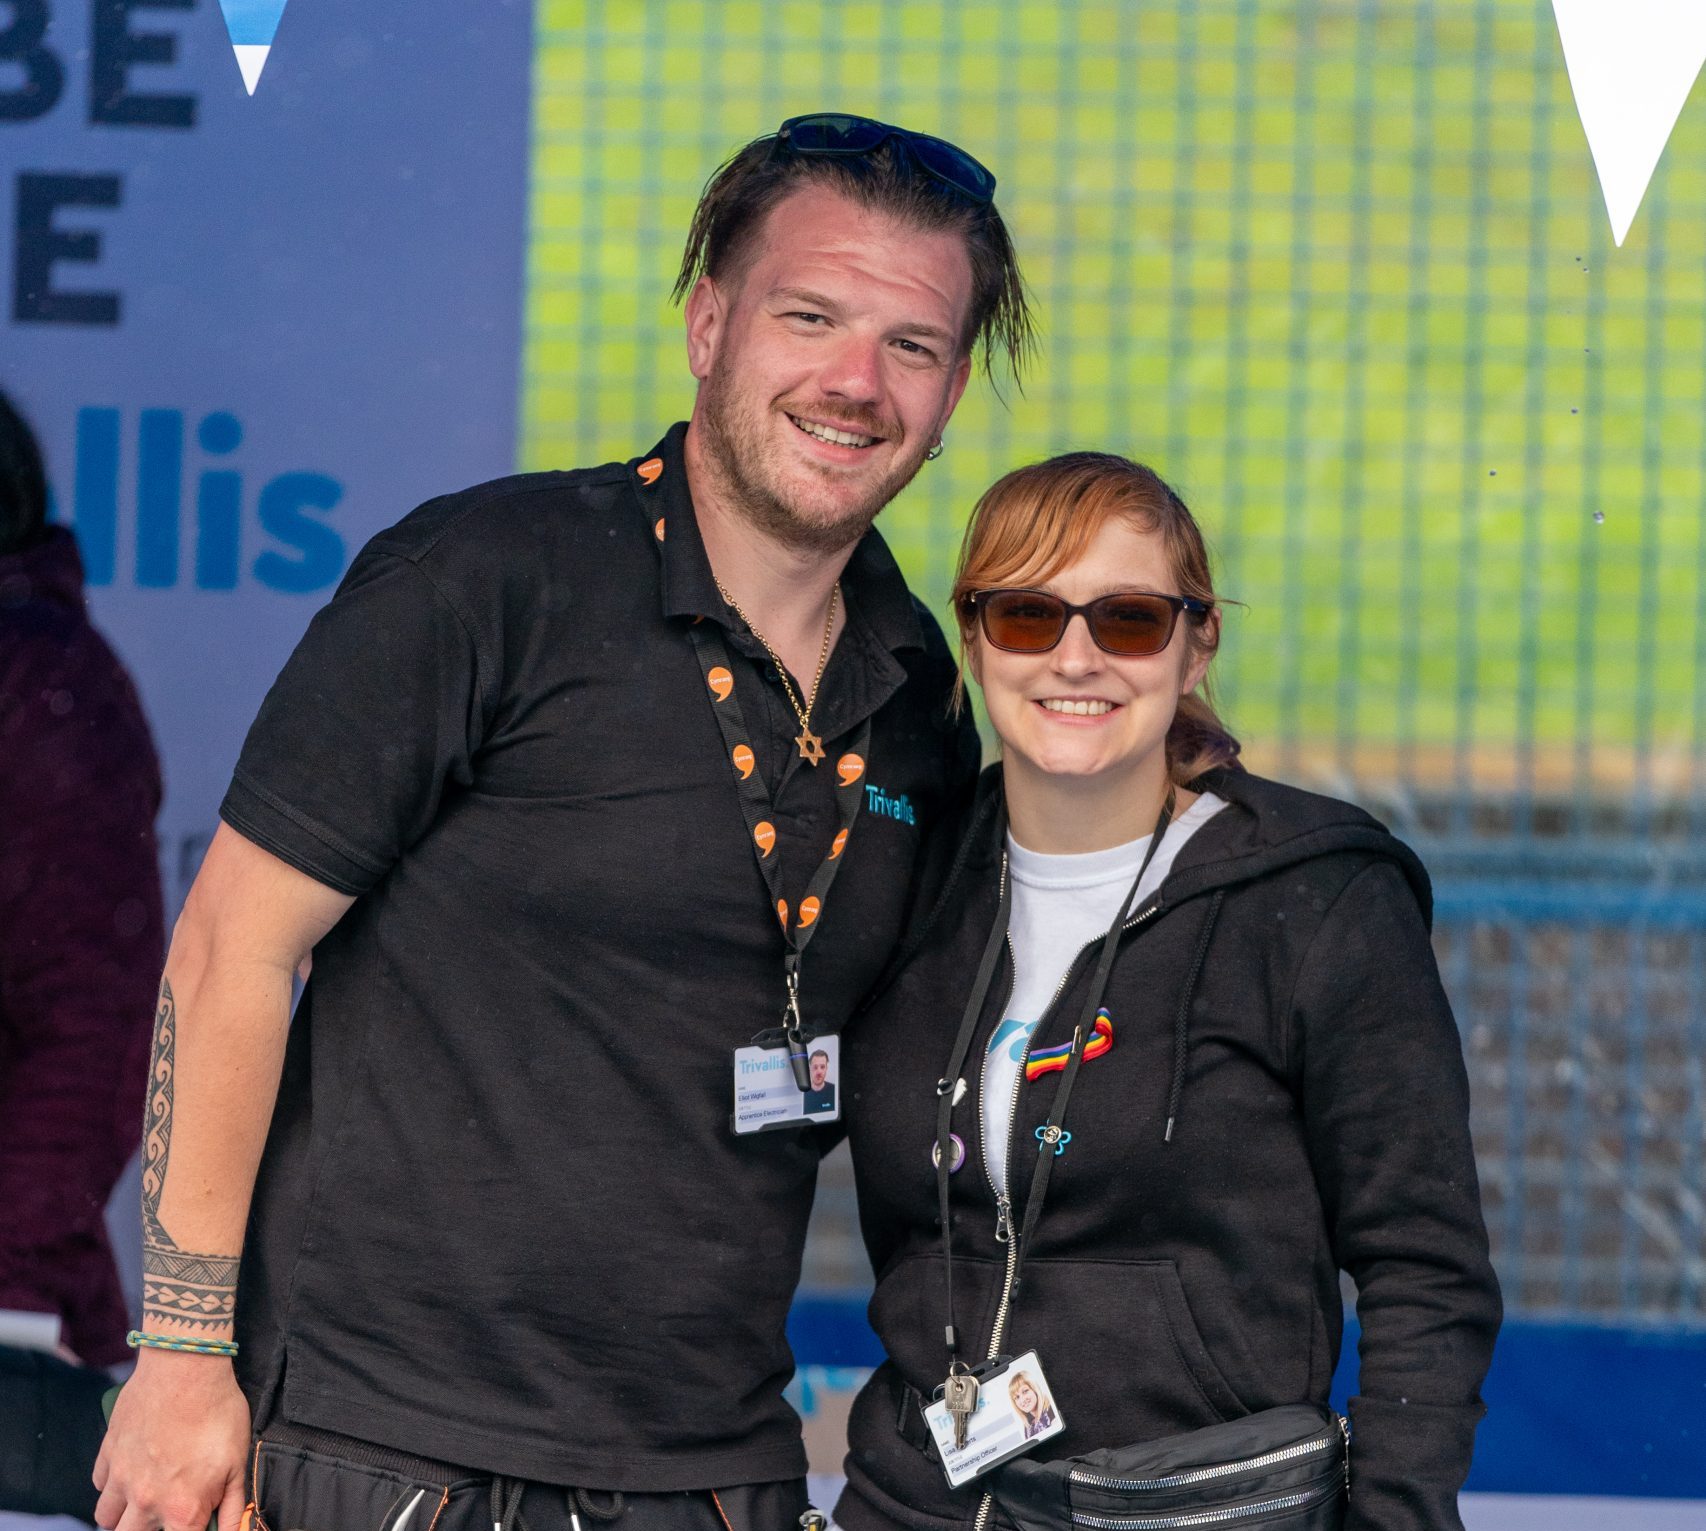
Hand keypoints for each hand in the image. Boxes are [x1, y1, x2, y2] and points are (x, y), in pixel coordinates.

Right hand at [93, 1349, 250, 1530]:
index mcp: (182, 1509)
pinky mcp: (108, 1453)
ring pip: (107, 1518)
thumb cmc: (217, 1411)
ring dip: (123, 1515)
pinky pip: (99, 1484)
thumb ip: (234, 1506)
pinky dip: (111, 1485)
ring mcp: (122, 1478)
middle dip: (148, 1530)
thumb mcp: (238, 1461)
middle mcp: (146, 1501)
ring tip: (144, 1499)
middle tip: (165, 1513)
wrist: (186, 1367)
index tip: (190, 1522)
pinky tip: (131, 1471)